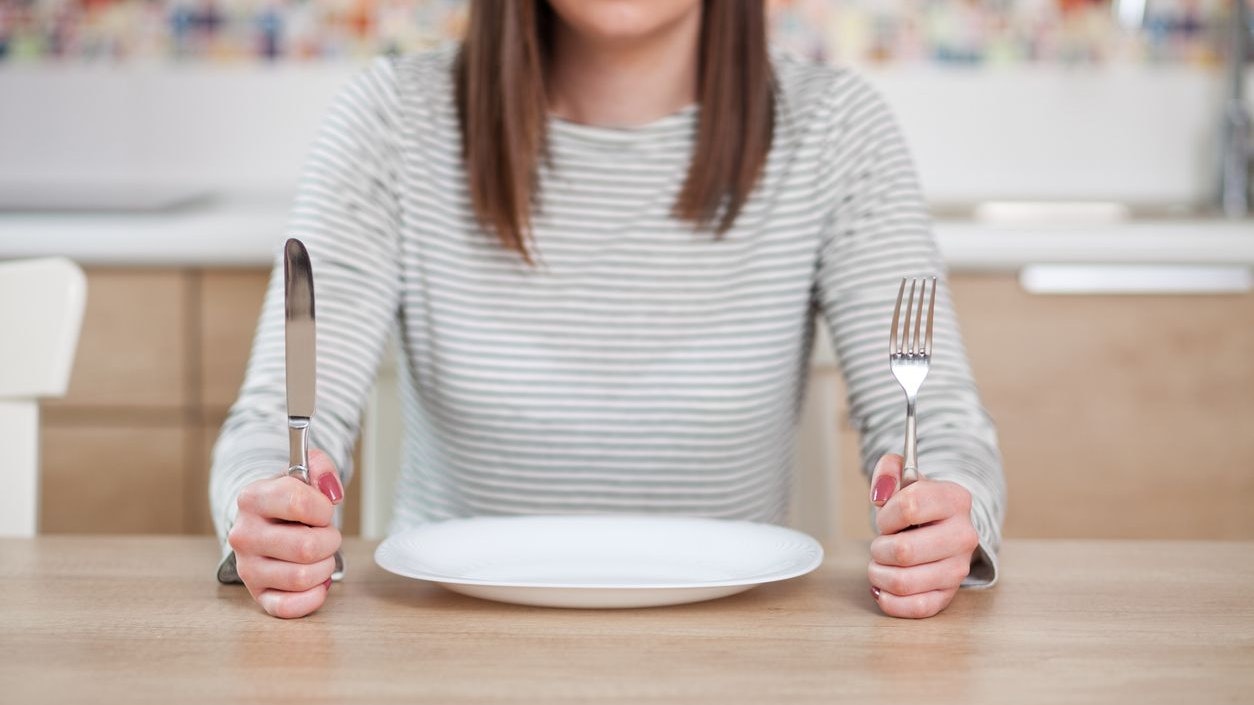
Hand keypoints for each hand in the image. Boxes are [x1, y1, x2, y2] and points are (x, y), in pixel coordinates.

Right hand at [227, 449, 343, 618]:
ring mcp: (248, 567)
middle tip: (324, 535)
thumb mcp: (303, 473)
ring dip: (324, 566)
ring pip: (302, 577)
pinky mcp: (257, 594)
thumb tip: (332, 491)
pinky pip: (287, 607)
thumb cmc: (289, 501)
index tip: (323, 510)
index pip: (299, 503)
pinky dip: (312, 597)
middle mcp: (244, 535)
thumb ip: (321, 467)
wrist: (265, 522)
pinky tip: (317, 583)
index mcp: (252, 498)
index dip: (323, 508)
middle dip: (329, 540)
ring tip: (318, 555)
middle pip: (306, 547)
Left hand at [866, 453, 978, 618]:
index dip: (886, 515)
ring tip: (881, 564)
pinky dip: (890, 600)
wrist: (940, 529)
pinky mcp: (948, 595)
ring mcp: (958, 568)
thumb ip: (889, 471)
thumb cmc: (917, 506)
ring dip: (879, 573)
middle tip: (882, 544)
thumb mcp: (904, 478)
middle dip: (879, 548)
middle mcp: (964, 535)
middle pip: (903, 551)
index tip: (886, 519)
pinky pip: (916, 607)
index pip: (908, 507)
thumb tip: (881, 492)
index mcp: (955, 499)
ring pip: (903, 581)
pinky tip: (884, 587)